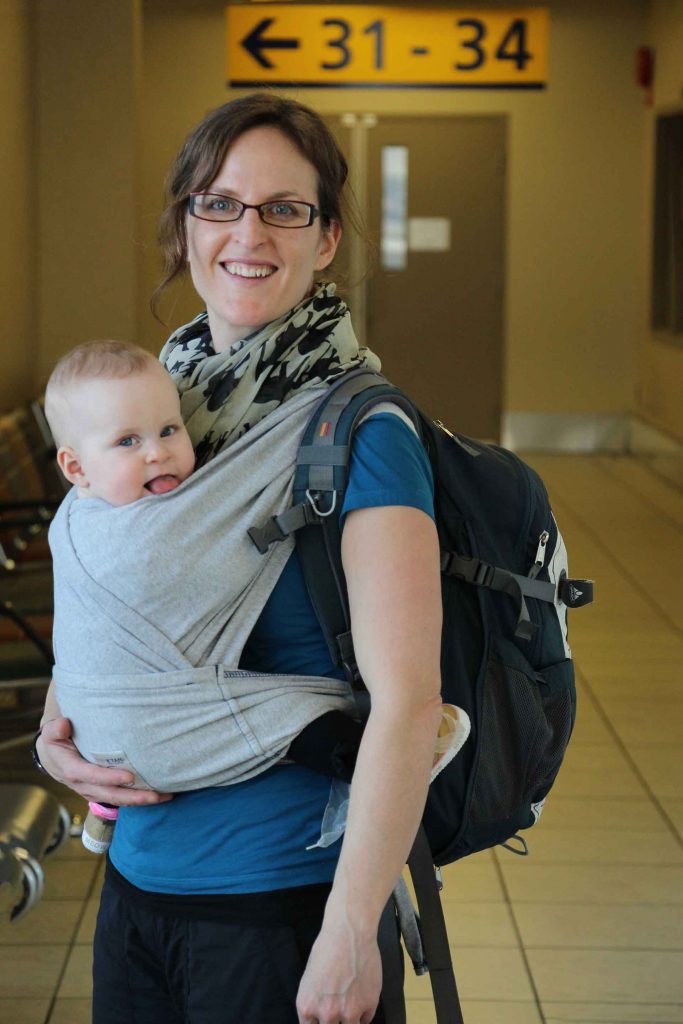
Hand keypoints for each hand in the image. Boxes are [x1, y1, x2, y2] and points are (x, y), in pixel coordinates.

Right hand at [37, 717, 171, 806]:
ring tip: (164, 796)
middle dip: (133, 796)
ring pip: (117, 800)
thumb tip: (63, 725)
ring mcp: (93, 792)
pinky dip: (137, 799)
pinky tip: (158, 795)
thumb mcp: (52, 733)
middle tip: (156, 794)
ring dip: (140, 800)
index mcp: (71, 770)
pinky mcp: (101, 793)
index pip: (91, 776)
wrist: (55, 758)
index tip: (129, 777)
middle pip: (110, 794)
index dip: (109, 778)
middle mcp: (83, 785)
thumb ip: (55, 730)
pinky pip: (120, 799)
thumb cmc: (58, 741)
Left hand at [296, 918, 381, 1023]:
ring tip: (350, 1005)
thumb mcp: (309, 980)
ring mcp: (349, 1012)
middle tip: (338, 1010)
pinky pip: (366, 1020)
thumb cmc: (327, 950)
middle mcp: (327, 1014)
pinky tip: (361, 996)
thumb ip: (314, 1006)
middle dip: (333, 1023)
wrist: (349, 933)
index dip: (318, 1023)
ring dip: (349, 1021)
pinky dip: (363, 1013)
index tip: (324, 1020)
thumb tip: (320, 1020)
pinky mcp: (369, 1005)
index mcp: (307, 1007)